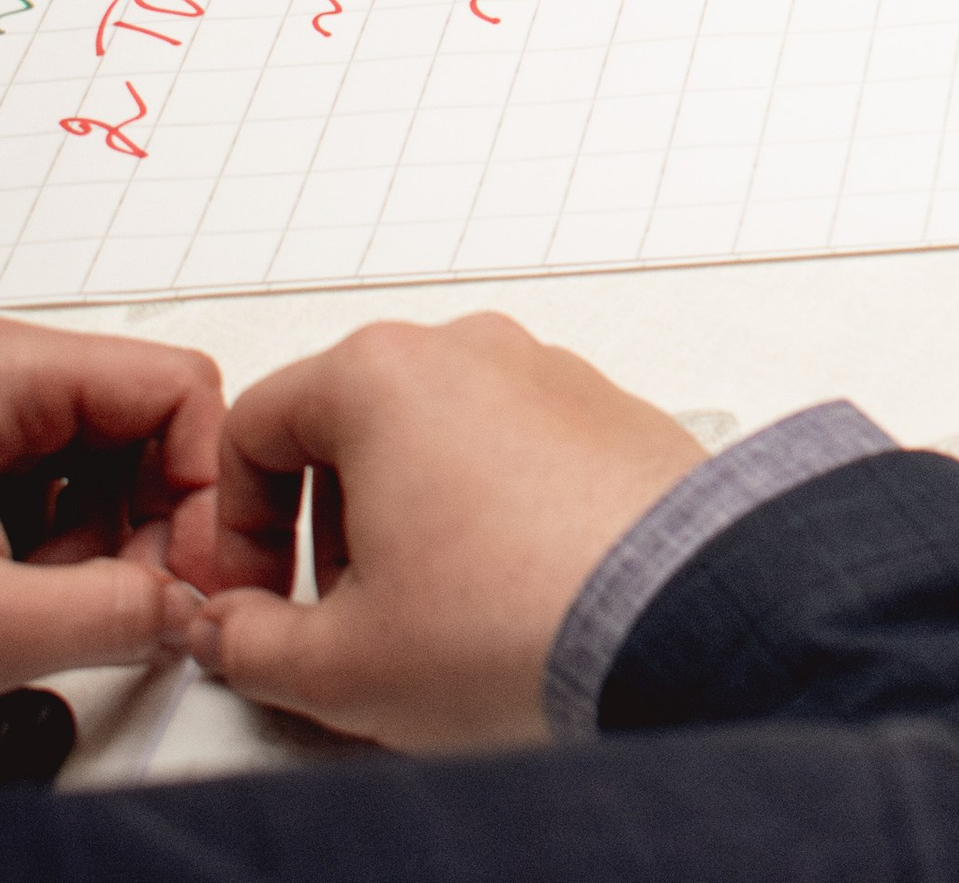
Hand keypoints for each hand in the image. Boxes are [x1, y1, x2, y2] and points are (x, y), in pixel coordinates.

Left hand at [0, 318, 225, 682]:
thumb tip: (184, 614)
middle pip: (145, 430)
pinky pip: (49, 491)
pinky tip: (28, 606)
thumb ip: (100, 616)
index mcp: (6, 369)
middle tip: (140, 609)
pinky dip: (55, 554)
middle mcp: (1, 378)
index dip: (209, 486)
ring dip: (103, 551)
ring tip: (65, 616)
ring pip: (100, 466)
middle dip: (155, 529)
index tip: (200, 572)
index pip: (177, 389)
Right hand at [193, 314, 704, 751]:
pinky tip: (506, 592)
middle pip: (349, 423)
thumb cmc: (524, 613)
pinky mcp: (613, 411)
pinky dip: (490, 510)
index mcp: (385, 374)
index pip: (254, 426)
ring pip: (437, 435)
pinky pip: (516, 450)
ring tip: (430, 611)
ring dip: (409, 517)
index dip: (236, 526)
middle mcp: (473, 349)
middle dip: (327, 522)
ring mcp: (553, 373)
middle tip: (337, 610)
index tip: (254, 592)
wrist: (674, 618)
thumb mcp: (336, 662)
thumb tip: (232, 629)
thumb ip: (247, 641)